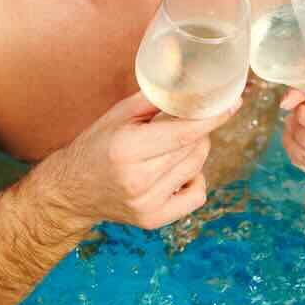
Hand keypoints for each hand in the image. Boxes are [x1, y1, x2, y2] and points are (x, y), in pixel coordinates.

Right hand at [54, 91, 237, 229]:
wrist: (71, 191)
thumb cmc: (97, 146)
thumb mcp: (117, 115)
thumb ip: (154, 99)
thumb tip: (189, 83)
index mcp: (127, 149)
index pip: (183, 133)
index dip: (211, 118)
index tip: (233, 104)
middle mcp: (137, 180)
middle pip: (194, 149)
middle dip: (195, 131)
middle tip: (177, 126)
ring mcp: (146, 204)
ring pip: (197, 167)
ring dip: (193, 152)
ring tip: (168, 148)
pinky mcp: (153, 220)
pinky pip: (197, 195)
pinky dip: (194, 178)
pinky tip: (174, 172)